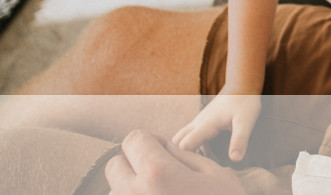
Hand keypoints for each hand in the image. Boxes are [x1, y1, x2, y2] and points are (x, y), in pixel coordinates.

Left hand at [105, 130, 245, 194]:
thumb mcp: (215, 174)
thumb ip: (183, 156)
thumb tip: (163, 147)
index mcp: (158, 172)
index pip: (133, 140)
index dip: (149, 140)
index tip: (163, 150)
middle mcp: (135, 194)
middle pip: (115, 166)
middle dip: (133, 164)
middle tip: (160, 174)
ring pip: (115, 192)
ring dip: (131, 189)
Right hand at [172, 91, 261, 161]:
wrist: (242, 84)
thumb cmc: (245, 103)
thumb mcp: (246, 121)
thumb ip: (239, 140)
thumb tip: (234, 160)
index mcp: (206, 125)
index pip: (184, 145)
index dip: (185, 159)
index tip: (195, 170)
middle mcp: (198, 123)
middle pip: (177, 142)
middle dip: (181, 155)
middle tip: (196, 168)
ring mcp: (198, 121)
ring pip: (182, 138)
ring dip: (188, 150)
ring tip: (203, 164)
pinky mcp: (202, 122)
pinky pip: (191, 136)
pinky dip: (194, 145)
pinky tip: (209, 154)